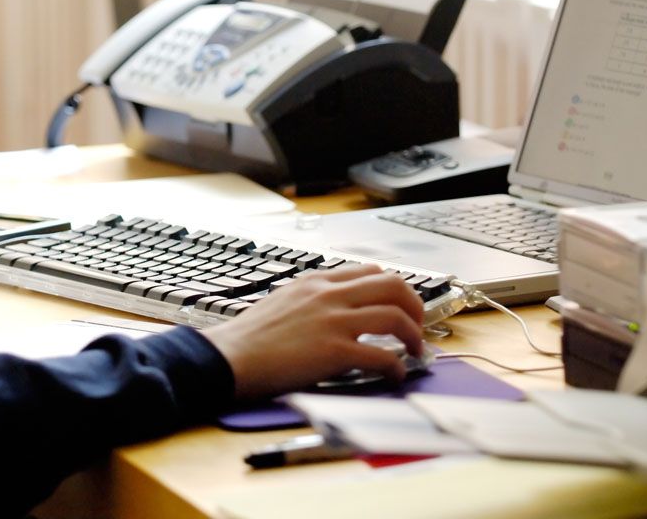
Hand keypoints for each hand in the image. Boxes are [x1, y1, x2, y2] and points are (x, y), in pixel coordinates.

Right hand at [201, 263, 424, 400]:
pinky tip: (397, 375)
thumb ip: (312, 298)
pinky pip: (382, 355)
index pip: (371, 271)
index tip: (401, 305)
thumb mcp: (283, 300)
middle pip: (393, 285)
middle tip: (417, 325)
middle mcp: (329, 294)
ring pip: (395, 316)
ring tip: (415, 351)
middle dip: (415, 305)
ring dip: (413, 335)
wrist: (229, 357)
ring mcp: (333, 321)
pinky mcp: (334, 352)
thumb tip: (338, 310)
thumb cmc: (249, 336)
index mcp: (316, 281)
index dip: (395, 288)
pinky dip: (398, 366)